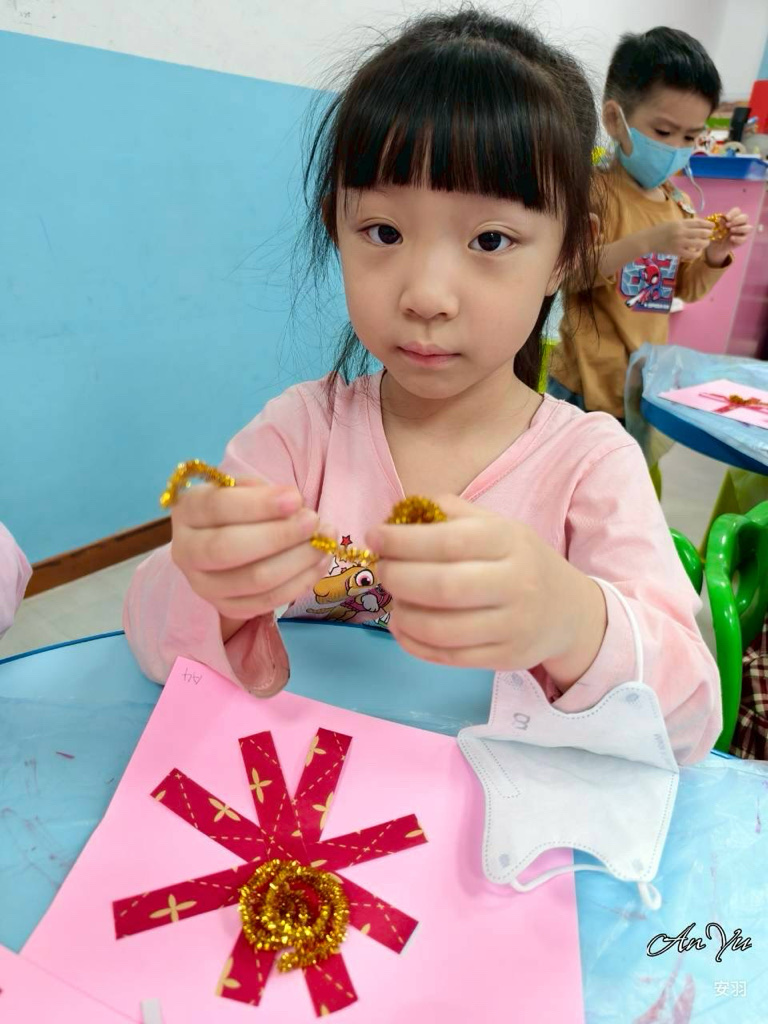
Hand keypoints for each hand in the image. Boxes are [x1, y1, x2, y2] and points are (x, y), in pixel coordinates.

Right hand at [170, 478, 328, 622]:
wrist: (225, 539)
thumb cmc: (239, 508)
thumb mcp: (244, 488)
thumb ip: (264, 493)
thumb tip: (295, 507)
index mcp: (187, 510)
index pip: (217, 507)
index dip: (259, 504)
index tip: (296, 498)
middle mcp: (185, 551)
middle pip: (229, 548)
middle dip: (279, 535)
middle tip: (314, 521)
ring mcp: (203, 585)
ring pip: (254, 580)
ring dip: (298, 560)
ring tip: (326, 540)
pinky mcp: (226, 608)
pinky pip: (267, 602)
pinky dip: (300, 582)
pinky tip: (320, 562)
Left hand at [367, 496, 606, 684]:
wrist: (568, 611)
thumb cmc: (520, 561)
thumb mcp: (498, 527)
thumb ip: (454, 514)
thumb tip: (402, 510)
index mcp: (511, 541)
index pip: (450, 541)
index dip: (404, 540)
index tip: (375, 536)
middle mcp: (516, 583)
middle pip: (443, 587)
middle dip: (399, 578)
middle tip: (382, 570)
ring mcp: (512, 626)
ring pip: (443, 629)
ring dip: (404, 615)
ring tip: (393, 600)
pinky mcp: (505, 658)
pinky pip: (449, 657)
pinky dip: (415, 643)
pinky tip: (402, 626)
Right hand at [648, 218, 712, 260]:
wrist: (648, 239)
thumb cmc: (661, 230)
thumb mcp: (673, 223)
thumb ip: (685, 224)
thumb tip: (699, 224)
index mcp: (681, 223)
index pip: (699, 223)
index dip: (708, 224)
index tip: (712, 225)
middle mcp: (681, 232)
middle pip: (702, 233)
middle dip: (708, 234)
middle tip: (710, 235)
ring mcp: (680, 242)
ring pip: (699, 243)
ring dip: (705, 243)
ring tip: (705, 243)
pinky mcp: (677, 252)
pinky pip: (692, 254)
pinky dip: (697, 253)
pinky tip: (697, 252)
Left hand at [706, 206, 751, 266]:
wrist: (716, 246)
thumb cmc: (716, 233)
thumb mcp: (715, 228)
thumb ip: (719, 223)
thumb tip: (720, 219)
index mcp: (734, 217)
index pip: (737, 211)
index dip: (733, 213)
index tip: (726, 217)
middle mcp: (741, 222)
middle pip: (745, 217)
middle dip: (736, 220)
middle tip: (727, 225)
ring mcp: (743, 231)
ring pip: (748, 227)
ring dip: (739, 228)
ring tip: (731, 230)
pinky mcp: (743, 239)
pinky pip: (744, 238)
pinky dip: (738, 238)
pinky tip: (731, 238)